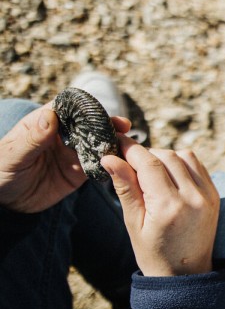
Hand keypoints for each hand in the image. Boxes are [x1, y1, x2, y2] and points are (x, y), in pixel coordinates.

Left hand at [0, 104, 130, 212]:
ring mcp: (72, 153)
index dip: (83, 105)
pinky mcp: (79, 172)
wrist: (5, 203)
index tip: (99, 108)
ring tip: (129, 144)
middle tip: (122, 125)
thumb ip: (33, 138)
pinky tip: (122, 163)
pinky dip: (111, 164)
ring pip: (97, 143)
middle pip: (88, 124)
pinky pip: (98, 166)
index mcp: (43, 123)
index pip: (66, 108)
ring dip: (113, 142)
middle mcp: (61, 135)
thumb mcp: (12, 155)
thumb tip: (51, 115)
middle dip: (106, 123)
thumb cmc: (0, 171)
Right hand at [102, 135, 219, 276]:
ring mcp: (208, 195)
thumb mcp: (133, 223)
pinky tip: (167, 176)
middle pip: (167, 156)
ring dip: (165, 157)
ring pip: (185, 156)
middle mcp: (193, 197)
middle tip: (129, 162)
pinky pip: (198, 166)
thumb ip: (125, 188)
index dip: (131, 150)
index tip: (117, 144)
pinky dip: (181, 163)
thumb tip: (109, 158)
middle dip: (146, 154)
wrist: (186, 275)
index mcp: (169, 207)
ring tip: (148, 172)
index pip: (149, 164)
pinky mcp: (215, 195)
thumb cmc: (153, 253)